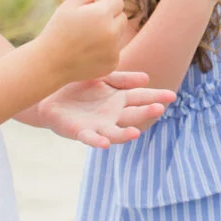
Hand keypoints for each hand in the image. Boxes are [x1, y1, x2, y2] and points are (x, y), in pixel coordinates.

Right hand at [34, 0, 126, 82]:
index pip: (117, 1)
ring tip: (86, 40)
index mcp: (102, 14)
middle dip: (109, 18)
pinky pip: (115, 51)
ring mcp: (114, 49)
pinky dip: (106, 51)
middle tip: (86, 27)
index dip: (102, 5)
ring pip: (119, 34)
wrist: (49, 63)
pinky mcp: (113, 63)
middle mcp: (112, 32)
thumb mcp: (70, 5)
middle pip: (122, 17)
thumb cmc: (57, 30)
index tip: (87, 13)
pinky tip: (88, 54)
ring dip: (109, 34)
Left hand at [37, 71, 176, 148]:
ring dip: (125, 134)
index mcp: (118, 99)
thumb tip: (146, 78)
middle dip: (146, 112)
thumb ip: (122, 78)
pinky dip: (98, 142)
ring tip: (136, 133)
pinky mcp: (81, 132)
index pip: (141, 97)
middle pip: (132, 114)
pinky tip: (105, 144)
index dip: (156, 97)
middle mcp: (112, 115)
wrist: (48, 95)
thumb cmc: (77, 86)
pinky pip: (91, 138)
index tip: (171, 95)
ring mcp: (98, 125)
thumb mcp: (102, 77)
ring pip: (115, 132)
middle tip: (159, 109)